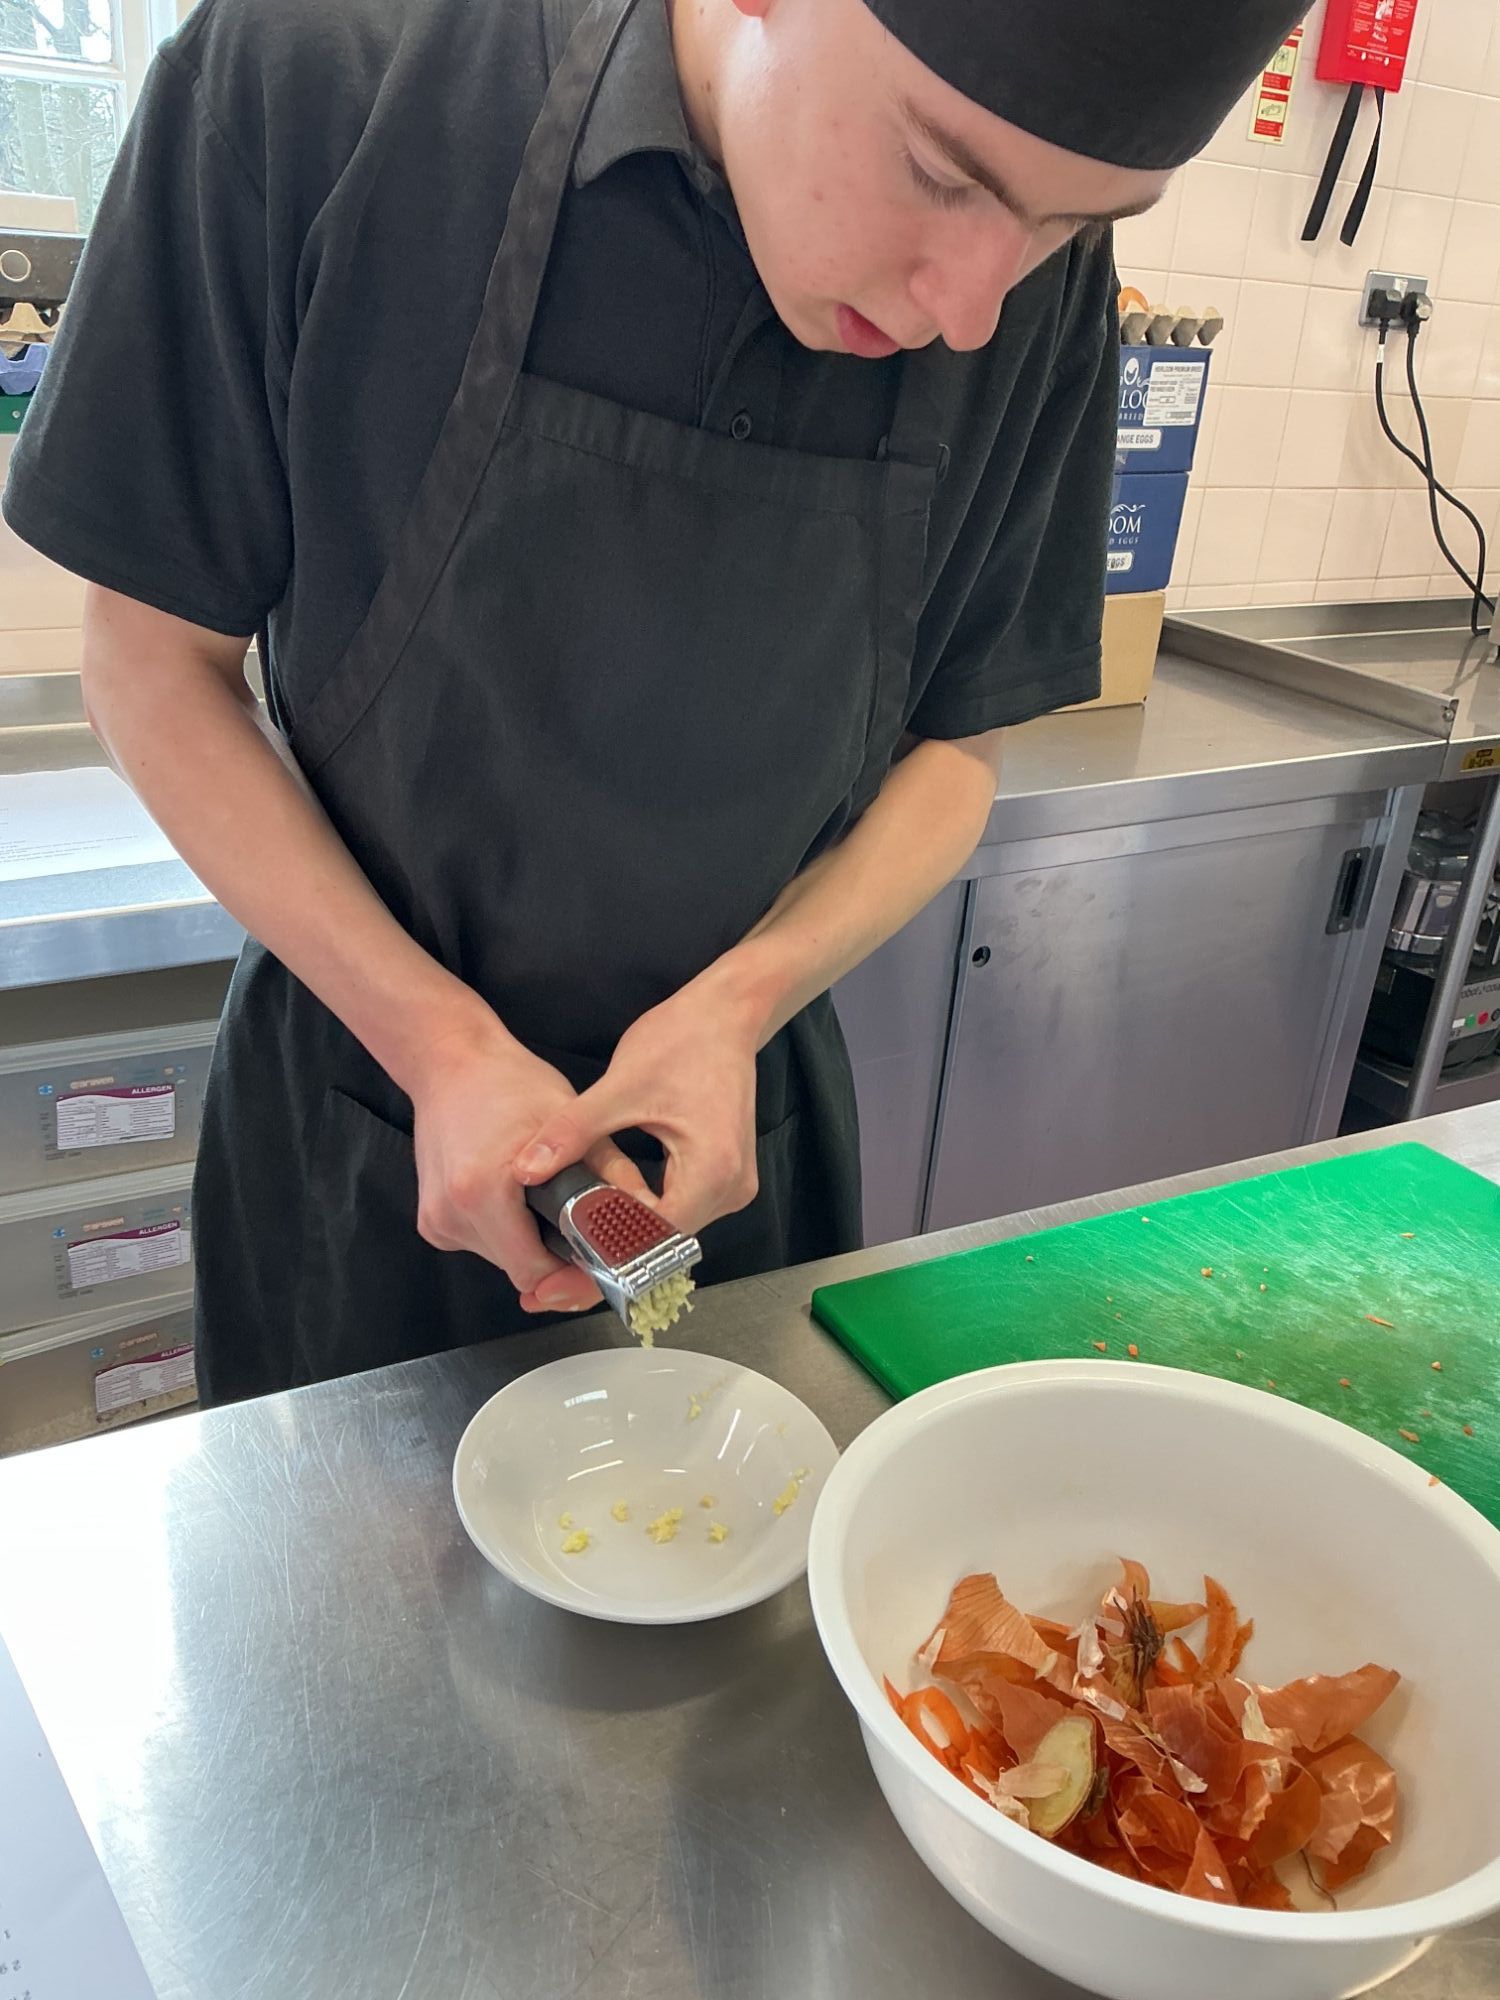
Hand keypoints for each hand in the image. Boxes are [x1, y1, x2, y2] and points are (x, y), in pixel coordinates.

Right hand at [408, 1009, 653, 1312]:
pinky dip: (508, 1231)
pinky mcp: (431, 1222)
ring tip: (546, 1199)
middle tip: (582, 1220)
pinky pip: (484, 1245)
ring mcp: (437, 1222)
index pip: (536, 1272)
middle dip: (556, 1254)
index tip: (599, 1254)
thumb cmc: (511, 1083)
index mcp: (482, 1193)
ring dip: (531, 1242)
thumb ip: (613, 1172)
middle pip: (520, 1270)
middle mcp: (451, 1215)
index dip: (573, 1270)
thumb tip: (651, 1217)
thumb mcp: (572, 1119)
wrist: (448, 1062)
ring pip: (503, 1260)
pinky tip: (519, 1195)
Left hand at [514, 978, 761, 1243]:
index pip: (654, 1236)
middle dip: (610, 1250)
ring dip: (626, 1234)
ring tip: (573, 1237)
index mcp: (712, 1170)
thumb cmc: (680, 1041)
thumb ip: (571, 1133)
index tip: (560, 1259)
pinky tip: (606, 1209)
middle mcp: (731, 1189)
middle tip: (556, 1264)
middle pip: (663, 1243)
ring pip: (670, 1232)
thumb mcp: (618, 1087)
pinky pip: (680, 1211)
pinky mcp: (725, 1177)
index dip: (606, 1248)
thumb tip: (524, 1172)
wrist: (725, 1015)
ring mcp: (732, 1186)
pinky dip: (642, 1214)